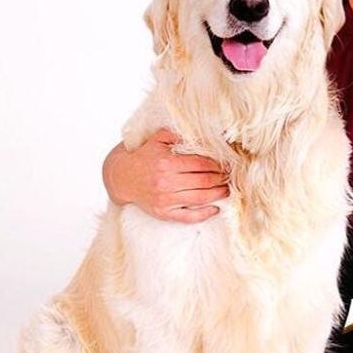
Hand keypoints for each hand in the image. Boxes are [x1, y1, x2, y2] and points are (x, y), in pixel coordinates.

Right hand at [102, 128, 228, 222]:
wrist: (122, 177)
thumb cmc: (144, 157)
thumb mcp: (157, 139)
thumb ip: (177, 135)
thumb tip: (202, 135)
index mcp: (167, 162)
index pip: (201, 163)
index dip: (218, 164)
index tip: (227, 164)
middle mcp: (166, 181)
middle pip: (204, 180)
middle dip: (221, 178)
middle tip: (230, 176)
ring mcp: (165, 199)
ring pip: (201, 198)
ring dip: (218, 194)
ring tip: (227, 190)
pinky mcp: (163, 213)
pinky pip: (188, 217)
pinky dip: (204, 214)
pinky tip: (215, 209)